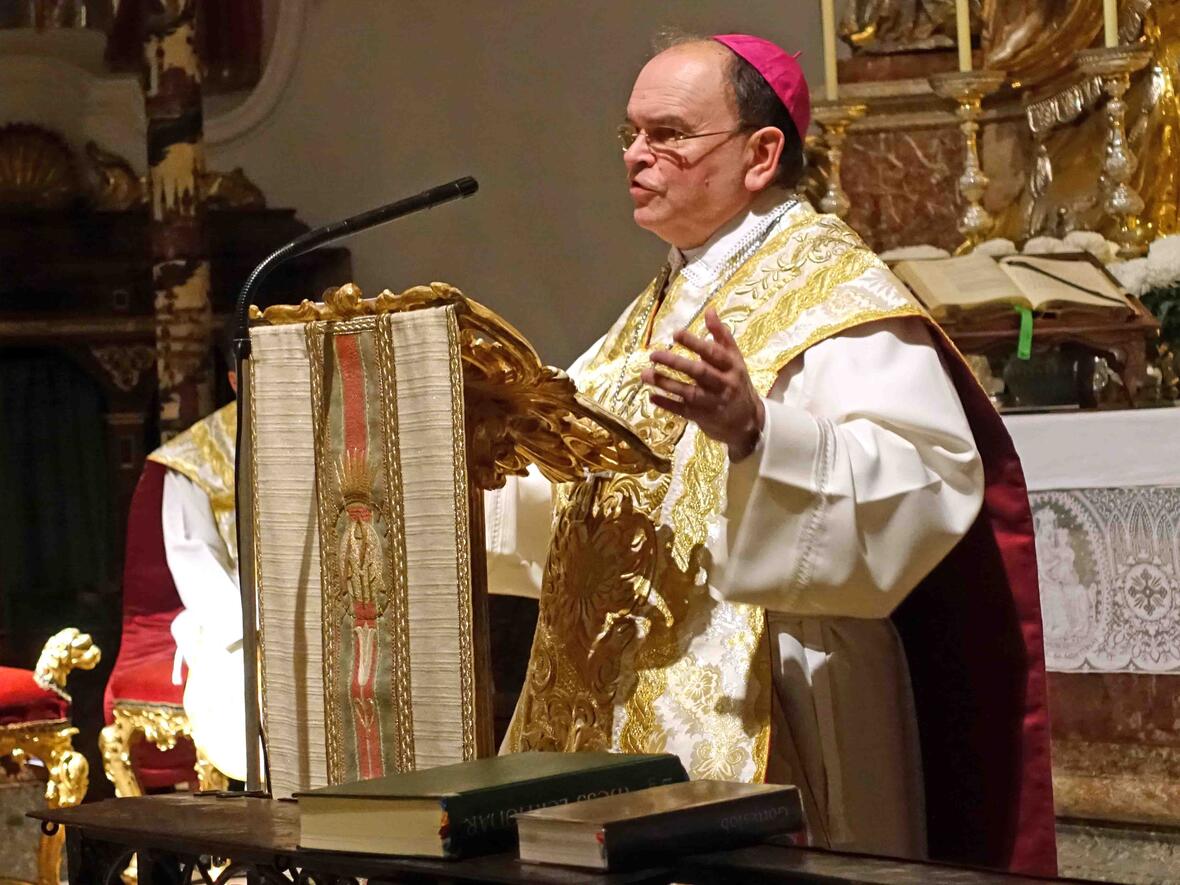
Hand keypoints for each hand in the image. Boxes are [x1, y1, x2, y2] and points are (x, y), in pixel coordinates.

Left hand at [641, 309, 764, 461]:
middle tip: (653, 355)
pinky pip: (683, 411)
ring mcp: (713, 402)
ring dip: (666, 383)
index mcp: (732, 366)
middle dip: (675, 363)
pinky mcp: (704, 417)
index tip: (676, 334)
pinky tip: (652, 397)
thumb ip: (721, 335)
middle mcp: (724, 384)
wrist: (748, 422)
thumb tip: (709, 310)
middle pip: (699, 372)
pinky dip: (668, 404)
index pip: (713, 352)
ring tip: (645, 375)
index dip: (695, 343)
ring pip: (688, 392)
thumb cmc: (737, 383)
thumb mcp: (735, 358)